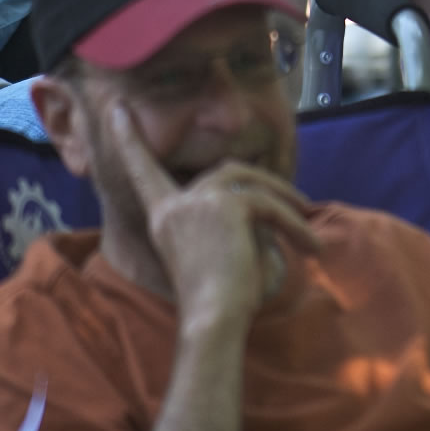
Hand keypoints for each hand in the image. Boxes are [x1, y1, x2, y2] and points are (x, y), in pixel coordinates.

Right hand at [108, 103, 318, 328]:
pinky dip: (294, 223)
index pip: (142, 170)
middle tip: (299, 204)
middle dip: (265, 183)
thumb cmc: (219, 304)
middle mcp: (174, 204)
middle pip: (225, 171)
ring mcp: (197, 201)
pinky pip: (268, 204)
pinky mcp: (226, 205)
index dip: (130, 140)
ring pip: (251, 182)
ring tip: (308, 226)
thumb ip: (226, 223)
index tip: (118, 109)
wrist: (213, 321)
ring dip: (285, 202)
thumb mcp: (215, 254)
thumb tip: (263, 201)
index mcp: (163, 217)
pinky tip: (311, 246)